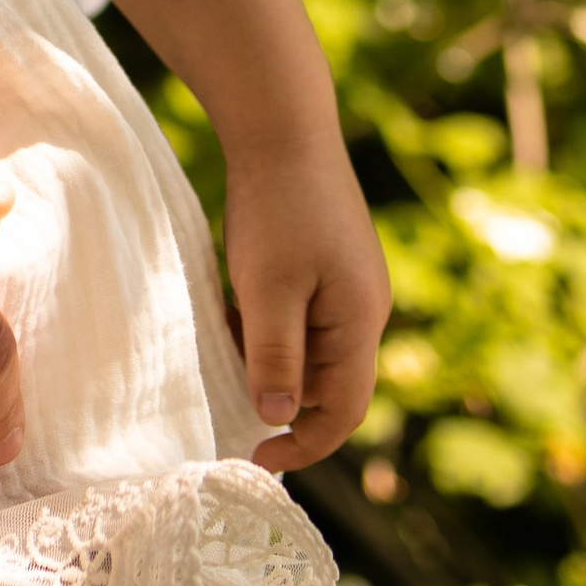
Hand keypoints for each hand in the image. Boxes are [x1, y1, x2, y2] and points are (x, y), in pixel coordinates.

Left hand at [221, 132, 389, 472]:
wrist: (283, 127)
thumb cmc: (277, 208)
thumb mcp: (269, 291)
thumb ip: (275, 358)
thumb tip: (277, 419)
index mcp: (360, 321)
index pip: (343, 410)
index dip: (304, 444)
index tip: (254, 458)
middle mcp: (363, 308)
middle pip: (327, 383)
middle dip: (279, 398)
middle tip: (225, 397)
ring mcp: (347, 284)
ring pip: (308, 350)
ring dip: (266, 359)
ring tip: (223, 343)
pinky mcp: (325, 264)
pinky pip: (298, 318)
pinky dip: (265, 326)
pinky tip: (231, 307)